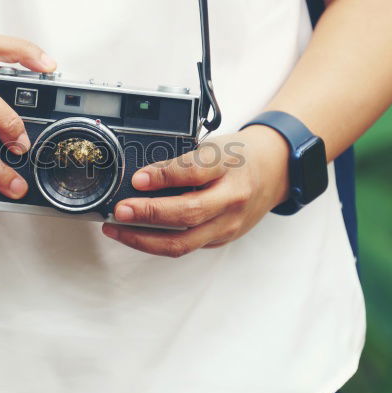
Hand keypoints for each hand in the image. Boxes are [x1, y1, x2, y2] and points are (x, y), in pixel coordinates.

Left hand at [100, 126, 291, 256]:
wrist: (274, 171)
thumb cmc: (239, 157)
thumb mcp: (214, 146)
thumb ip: (181, 161)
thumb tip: (141, 178)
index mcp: (228, 166)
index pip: (195, 172)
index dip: (164, 176)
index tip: (137, 178)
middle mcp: (232, 198)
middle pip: (188, 213)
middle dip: (148, 214)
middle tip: (120, 210)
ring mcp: (228, 223)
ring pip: (183, 242)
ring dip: (144, 239)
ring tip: (116, 229)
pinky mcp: (221, 239)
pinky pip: (185, 246)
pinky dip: (156, 243)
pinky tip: (136, 234)